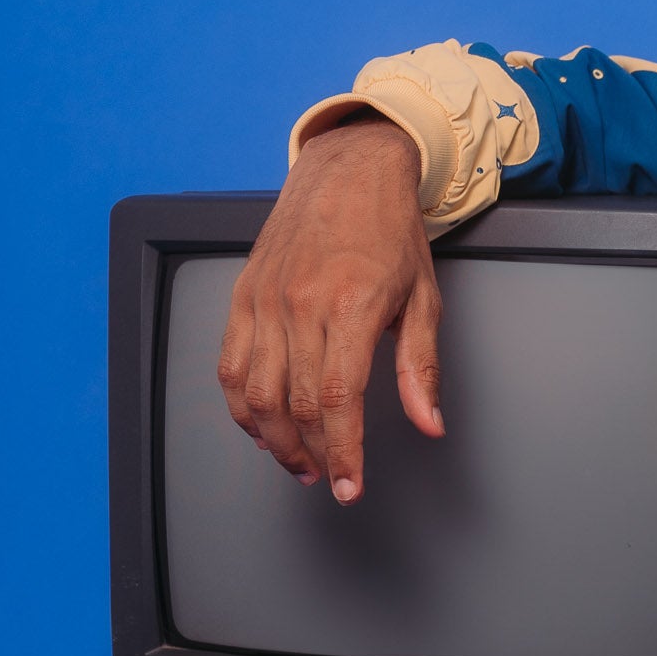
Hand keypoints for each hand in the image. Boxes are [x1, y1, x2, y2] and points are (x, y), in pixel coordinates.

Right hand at [216, 114, 440, 501]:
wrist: (349, 170)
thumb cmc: (390, 232)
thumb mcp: (424, 299)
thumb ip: (420, 367)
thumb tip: (427, 423)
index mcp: (350, 305)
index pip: (338, 400)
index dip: (342, 452)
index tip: (349, 486)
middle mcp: (300, 303)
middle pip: (294, 403)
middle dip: (311, 453)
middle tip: (328, 478)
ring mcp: (264, 298)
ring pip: (254, 391)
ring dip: (273, 439)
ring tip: (298, 461)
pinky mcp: (242, 294)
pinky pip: (228, 364)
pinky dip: (240, 405)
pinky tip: (261, 425)